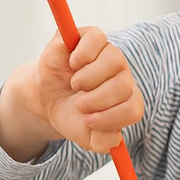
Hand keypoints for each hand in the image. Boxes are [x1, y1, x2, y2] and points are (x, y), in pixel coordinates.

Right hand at [0, 27, 142, 160]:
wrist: (47, 97)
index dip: (111, 118)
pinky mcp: (91, 38)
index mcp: (127, 99)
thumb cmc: (71, 114)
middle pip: (123, 86)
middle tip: (79, 104)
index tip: (87, 121)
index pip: (133, 109)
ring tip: (75, 85)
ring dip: (89, 78)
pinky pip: (97, 39)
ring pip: (113, 61)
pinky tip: (73, 64)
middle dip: (97, 100)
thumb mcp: (85, 136)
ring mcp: (108, 54)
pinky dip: (83, 54)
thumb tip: (115, 139)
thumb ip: (102, 142)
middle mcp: (122, 75)